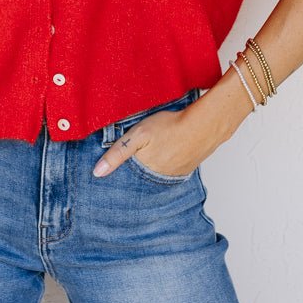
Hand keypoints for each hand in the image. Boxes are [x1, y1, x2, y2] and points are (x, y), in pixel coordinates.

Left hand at [92, 100, 225, 177]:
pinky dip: (166, 163)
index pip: (127, 178)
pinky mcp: (186, 169)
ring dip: (152, 166)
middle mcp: (159, 178)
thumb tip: (97, 173)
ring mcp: (174, 174)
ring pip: (156, 173)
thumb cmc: (171, 126)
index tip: (117, 168)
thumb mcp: (138, 135)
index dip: (121, 172)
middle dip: (136, 169)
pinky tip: (166, 151)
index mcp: (145, 171)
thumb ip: (118, 153)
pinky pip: (170, 170)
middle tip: (140, 152)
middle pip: (142, 176)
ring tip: (154, 151)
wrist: (205, 125)